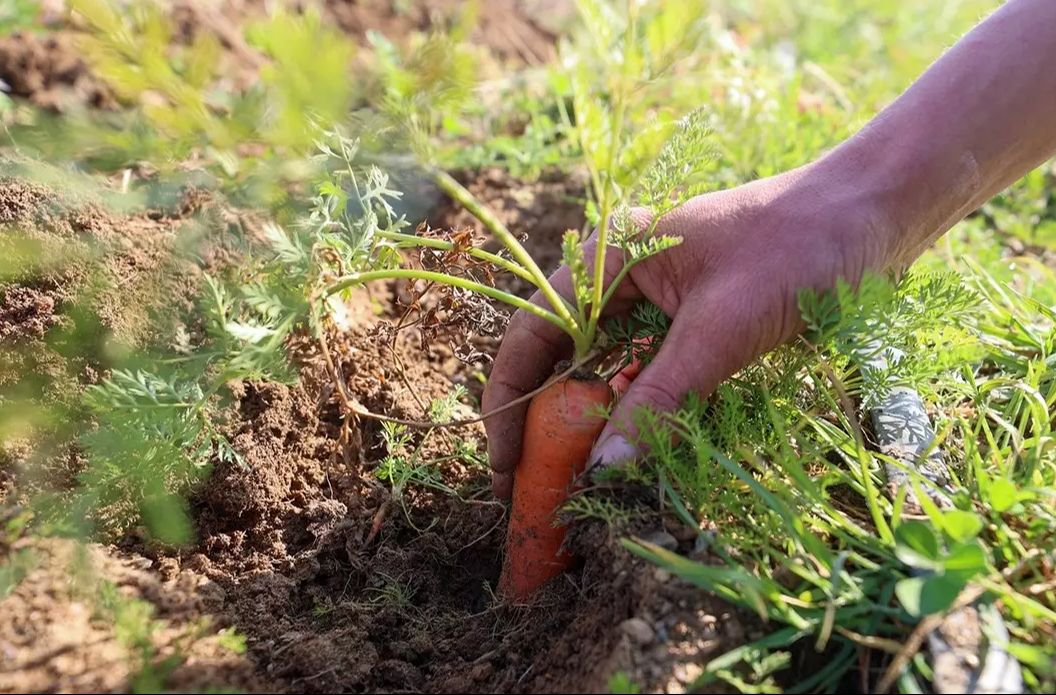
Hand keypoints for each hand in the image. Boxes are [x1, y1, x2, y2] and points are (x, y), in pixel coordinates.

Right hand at [483, 160, 900, 497]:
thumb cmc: (799, 247)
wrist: (878, 210)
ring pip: (608, 372)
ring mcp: (660, 300)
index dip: (509, 401)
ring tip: (580, 485)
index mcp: (610, 257)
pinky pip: (651, 374)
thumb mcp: (723, 327)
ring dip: (594, 426)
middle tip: (539, 492)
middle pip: (565, 360)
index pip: (534, 333)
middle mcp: (623, 277)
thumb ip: (660, 398)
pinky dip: (640, 414)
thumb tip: (602, 472)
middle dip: (548, 424)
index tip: (503, 464)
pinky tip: (637, 453)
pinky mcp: (695, 321)